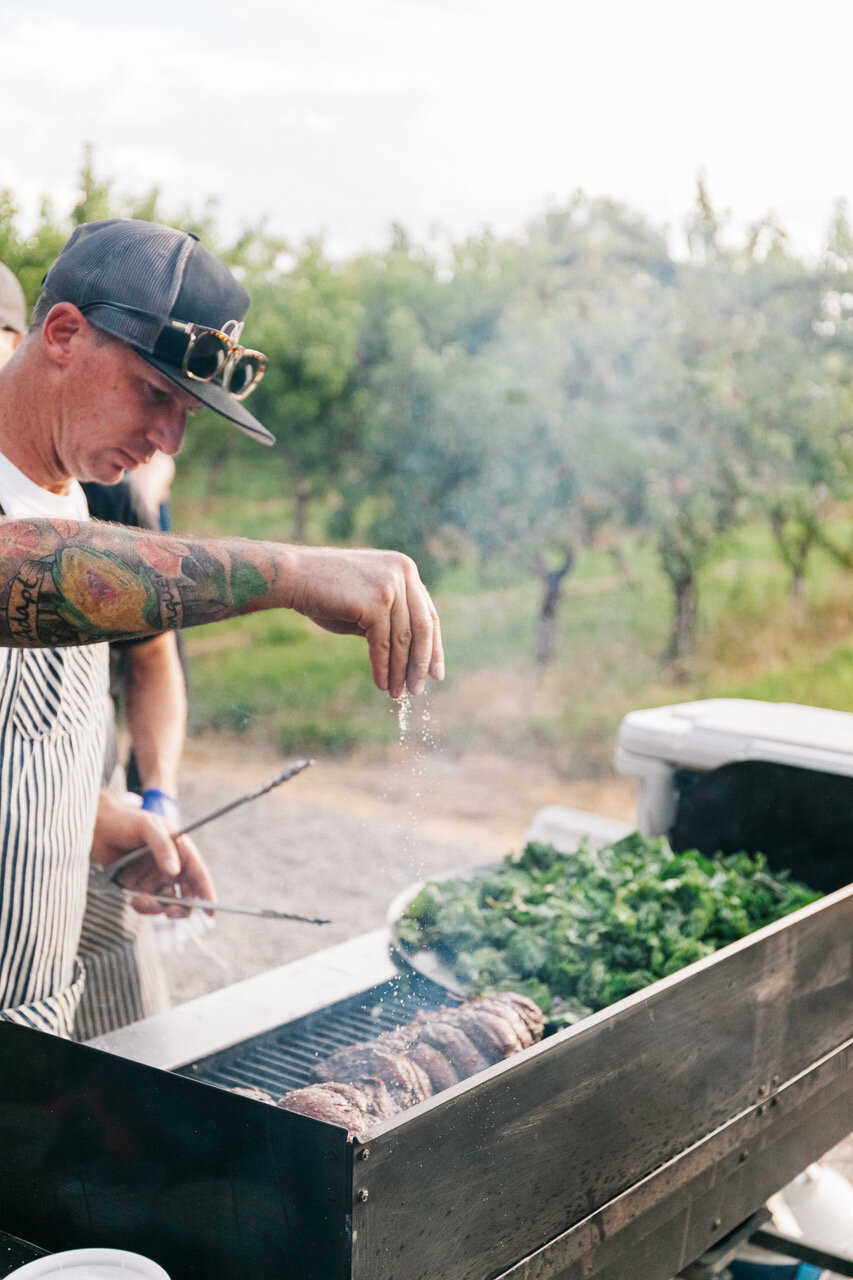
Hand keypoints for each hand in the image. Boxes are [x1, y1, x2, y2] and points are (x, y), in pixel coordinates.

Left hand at [91, 789, 215, 917]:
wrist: (98, 827)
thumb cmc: (126, 820)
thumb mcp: (148, 827)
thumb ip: (162, 847)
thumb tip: (174, 871)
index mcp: (181, 849)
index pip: (198, 873)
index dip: (207, 892)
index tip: (211, 911)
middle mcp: (173, 866)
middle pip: (188, 894)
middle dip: (182, 907)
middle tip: (169, 912)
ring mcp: (157, 878)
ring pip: (168, 903)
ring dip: (158, 908)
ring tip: (140, 901)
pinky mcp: (141, 887)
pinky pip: (149, 905)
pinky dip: (145, 908)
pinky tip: (134, 901)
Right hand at [284, 547, 444, 698]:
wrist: (293, 576)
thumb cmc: (325, 592)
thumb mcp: (367, 602)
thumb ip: (390, 619)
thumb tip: (412, 656)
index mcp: (405, 568)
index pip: (428, 614)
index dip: (433, 647)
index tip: (435, 672)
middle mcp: (404, 572)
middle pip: (422, 628)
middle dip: (421, 662)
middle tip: (418, 689)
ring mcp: (391, 585)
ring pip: (403, 639)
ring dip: (401, 671)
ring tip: (398, 693)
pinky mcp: (376, 601)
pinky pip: (383, 643)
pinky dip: (384, 667)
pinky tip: (382, 684)